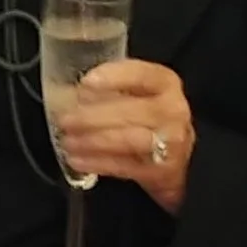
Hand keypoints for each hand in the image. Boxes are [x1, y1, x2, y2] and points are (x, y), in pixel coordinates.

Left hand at [56, 58, 194, 214]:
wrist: (181, 160)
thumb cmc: (151, 117)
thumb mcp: (140, 94)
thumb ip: (112, 88)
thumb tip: (69, 93)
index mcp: (165, 83)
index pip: (140, 75)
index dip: (112, 77)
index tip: (85, 84)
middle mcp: (173, 110)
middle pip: (130, 111)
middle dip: (92, 116)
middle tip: (64, 120)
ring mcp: (172, 143)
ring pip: (127, 139)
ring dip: (92, 141)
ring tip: (67, 141)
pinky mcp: (162, 172)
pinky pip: (125, 166)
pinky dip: (97, 163)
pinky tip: (76, 159)